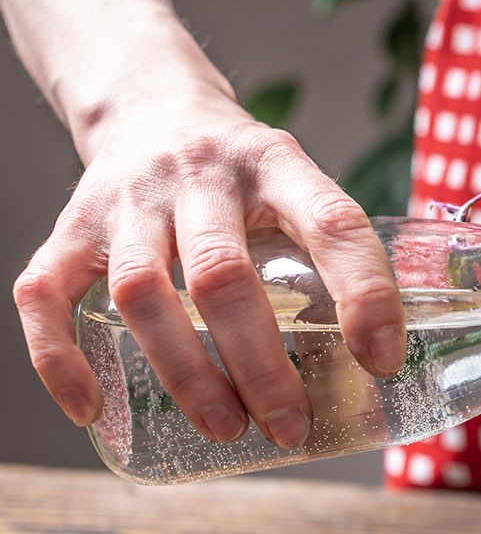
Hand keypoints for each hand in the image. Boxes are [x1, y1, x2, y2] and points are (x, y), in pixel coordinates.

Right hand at [13, 92, 406, 447]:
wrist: (153, 106)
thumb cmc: (242, 173)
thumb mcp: (297, 183)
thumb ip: (327, 254)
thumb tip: (375, 363)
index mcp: (276, 163)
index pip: (334, 222)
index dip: (365, 292)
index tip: (382, 359)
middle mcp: (201, 174)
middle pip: (223, 274)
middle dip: (260, 364)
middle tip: (289, 425)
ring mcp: (129, 199)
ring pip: (141, 290)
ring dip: (184, 372)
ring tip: (224, 427)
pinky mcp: (71, 225)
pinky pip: (47, 293)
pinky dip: (60, 357)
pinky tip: (93, 407)